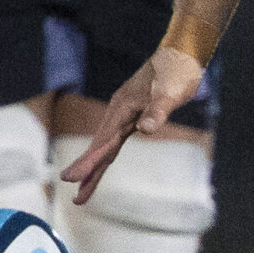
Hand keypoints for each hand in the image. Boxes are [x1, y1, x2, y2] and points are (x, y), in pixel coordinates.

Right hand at [59, 46, 206, 200]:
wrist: (181, 53)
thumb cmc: (177, 71)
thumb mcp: (171, 92)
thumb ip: (158, 110)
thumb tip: (145, 129)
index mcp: (123, 108)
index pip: (104, 140)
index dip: (89, 161)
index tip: (72, 178)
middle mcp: (119, 112)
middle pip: (100, 147)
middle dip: (88, 172)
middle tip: (77, 199)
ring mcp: (125, 114)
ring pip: (106, 146)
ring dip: (94, 168)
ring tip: (82, 194)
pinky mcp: (133, 115)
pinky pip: (115, 141)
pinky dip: (106, 155)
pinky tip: (99, 165)